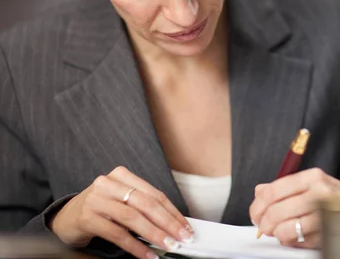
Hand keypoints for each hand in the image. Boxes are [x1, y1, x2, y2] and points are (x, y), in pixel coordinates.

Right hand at [49, 166, 193, 258]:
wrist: (66, 218)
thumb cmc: (100, 209)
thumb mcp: (122, 201)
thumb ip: (144, 207)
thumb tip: (174, 224)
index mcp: (121, 175)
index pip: (154, 194)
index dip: (173, 212)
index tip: (186, 226)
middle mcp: (108, 183)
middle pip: (146, 204)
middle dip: (168, 223)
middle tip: (182, 237)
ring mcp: (96, 199)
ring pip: (133, 218)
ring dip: (154, 234)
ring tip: (167, 246)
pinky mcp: (87, 218)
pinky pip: (117, 234)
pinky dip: (135, 246)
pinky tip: (146, 254)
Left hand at [249, 168, 339, 248]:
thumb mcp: (314, 185)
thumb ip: (285, 187)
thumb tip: (260, 191)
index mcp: (313, 177)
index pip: (273, 190)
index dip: (258, 205)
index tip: (256, 214)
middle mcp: (320, 192)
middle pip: (276, 211)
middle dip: (265, 223)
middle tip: (265, 228)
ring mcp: (327, 214)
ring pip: (287, 229)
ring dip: (279, 235)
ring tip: (282, 233)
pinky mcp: (331, 233)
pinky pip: (301, 243)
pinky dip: (294, 243)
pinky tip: (298, 237)